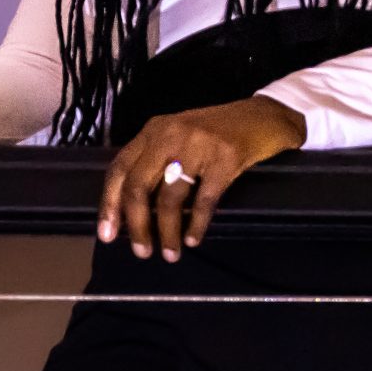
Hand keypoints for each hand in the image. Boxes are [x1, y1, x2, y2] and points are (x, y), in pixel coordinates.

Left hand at [97, 96, 308, 259]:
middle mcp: (171, 134)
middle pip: (139, 186)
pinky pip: (204, 200)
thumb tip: (134, 211)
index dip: (110, 203)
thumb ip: (156, 162)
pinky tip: (193, 239)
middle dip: (136, 225)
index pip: (120, 169)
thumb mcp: (180, 137)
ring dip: (167, 232)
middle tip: (141, 251)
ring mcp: (199, 145)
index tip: (107, 234)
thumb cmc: (219, 132)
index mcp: (154, 130)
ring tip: (170, 253)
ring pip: (169, 198)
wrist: (264, 117)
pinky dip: (197, 225)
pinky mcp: (225, 158)